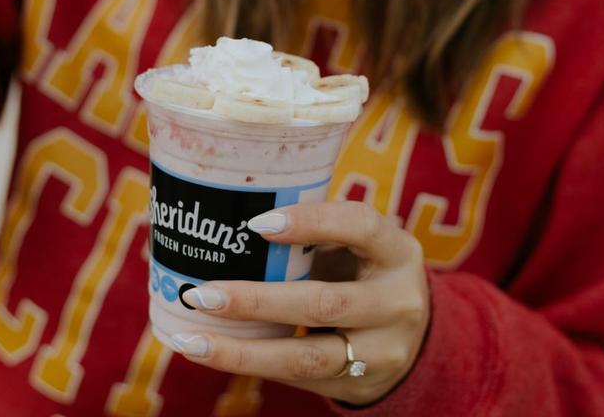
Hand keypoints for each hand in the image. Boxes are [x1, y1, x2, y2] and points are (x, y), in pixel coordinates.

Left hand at [168, 201, 429, 405]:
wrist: (411, 333)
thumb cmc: (363, 269)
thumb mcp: (356, 243)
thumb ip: (313, 232)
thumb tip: (229, 219)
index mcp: (397, 250)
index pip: (360, 226)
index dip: (311, 222)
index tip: (256, 224)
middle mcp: (397, 301)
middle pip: (324, 303)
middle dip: (257, 300)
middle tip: (202, 292)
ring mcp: (383, 350)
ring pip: (307, 355)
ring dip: (242, 350)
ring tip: (192, 339)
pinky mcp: (360, 384)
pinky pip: (298, 377)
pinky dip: (252, 362)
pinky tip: (212, 352)